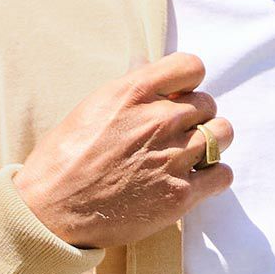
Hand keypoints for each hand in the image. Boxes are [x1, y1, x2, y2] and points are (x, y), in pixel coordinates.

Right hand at [13, 51, 233, 247]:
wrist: (51, 212)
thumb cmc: (63, 159)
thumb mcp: (90, 109)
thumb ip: (127, 87)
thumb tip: (143, 62)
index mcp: (133, 93)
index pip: (191, 66)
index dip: (188, 83)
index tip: (178, 97)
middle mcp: (158, 120)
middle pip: (208, 104)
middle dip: (196, 118)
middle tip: (175, 136)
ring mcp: (172, 157)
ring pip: (222, 134)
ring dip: (210, 144)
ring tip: (189, 156)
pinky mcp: (181, 194)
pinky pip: (223, 174)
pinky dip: (213, 177)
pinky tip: (194, 180)